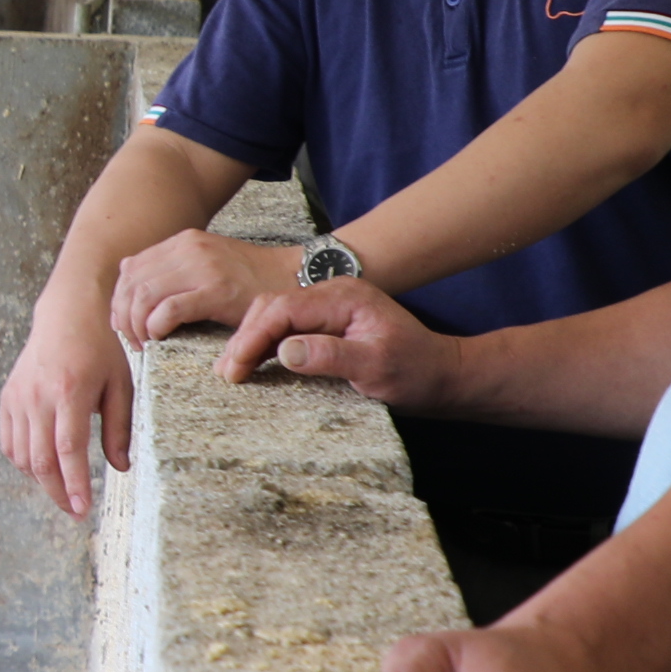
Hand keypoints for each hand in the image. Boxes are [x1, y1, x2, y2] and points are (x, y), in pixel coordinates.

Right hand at [0, 300, 133, 521]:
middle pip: (41, 459)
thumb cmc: (99, 349)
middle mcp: (38, 395)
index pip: (68, 449)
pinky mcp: (8, 398)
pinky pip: (9, 442)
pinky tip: (42, 467)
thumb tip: (120, 468)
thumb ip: (118, 428)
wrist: (65, 315)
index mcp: (70, 390)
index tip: (82, 509)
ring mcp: (18, 397)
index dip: (74, 483)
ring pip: (22, 455)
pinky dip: (23, 461)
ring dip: (41, 480)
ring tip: (62, 488)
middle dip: (57, 492)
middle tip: (75, 512)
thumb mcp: (120, 385)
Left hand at [106, 229, 299, 345]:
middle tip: (132, 340)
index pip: (130, 269)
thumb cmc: (249, 278)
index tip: (124, 323)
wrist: (292, 276)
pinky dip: (155, 326)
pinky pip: (168, 309)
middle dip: (123, 316)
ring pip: (143, 297)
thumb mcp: (206, 260)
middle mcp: (188, 249)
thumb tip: (127, 273)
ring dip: (137, 325)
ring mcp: (202, 268)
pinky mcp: (216, 290)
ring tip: (145, 343)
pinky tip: (160, 337)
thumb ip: (171, 266)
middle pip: (132, 284)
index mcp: (182, 242)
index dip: (119, 299)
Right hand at [221, 277, 458, 407]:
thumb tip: (284, 350)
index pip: (283, 308)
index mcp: (344, 298)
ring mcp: (330, 307)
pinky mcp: (328, 323)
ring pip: (275, 315)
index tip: (235, 368)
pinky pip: (287, 326)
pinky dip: (265, 344)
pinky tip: (253, 362)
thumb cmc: (416, 372)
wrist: (444, 376)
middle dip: (244, 338)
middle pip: (272, 307)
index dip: (253, 336)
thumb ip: (332, 356)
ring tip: (231, 371)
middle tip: (226, 374)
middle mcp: (333, 295)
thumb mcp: (377, 367)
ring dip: (251, 340)